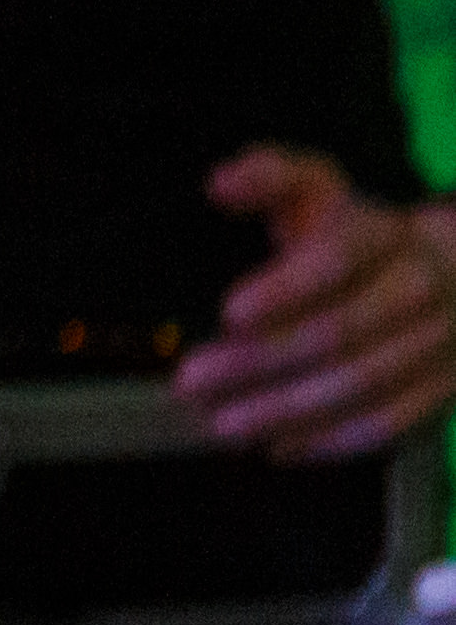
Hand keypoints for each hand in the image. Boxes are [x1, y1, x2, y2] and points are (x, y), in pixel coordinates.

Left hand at [174, 148, 455, 459]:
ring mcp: (439, 345)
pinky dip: (331, 441)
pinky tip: (276, 447)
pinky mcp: (443, 390)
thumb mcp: (317, 190)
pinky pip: (389, 424)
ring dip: (286, 411)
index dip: (285, 289)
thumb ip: (268, 178)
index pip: (336, 260)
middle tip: (193, 380)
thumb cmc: (358, 232)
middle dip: (261, 362)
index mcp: (384, 235)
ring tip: (222, 423)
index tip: (228, 313)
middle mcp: (418, 290)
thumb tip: (219, 183)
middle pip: (339, 333)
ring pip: (361, 387)